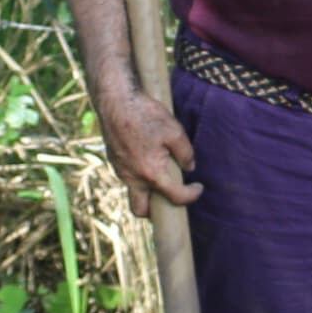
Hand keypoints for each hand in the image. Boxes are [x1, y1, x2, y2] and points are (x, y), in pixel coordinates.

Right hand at [95, 88, 199, 215]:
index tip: (198, 188)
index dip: (191, 196)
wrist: (115, 100)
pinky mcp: (113, 160)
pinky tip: (146, 158)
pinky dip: (138, 176)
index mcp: (151, 173)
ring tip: (160, 174)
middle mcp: (132, 177)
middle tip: (169, 198)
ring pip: (133, 192)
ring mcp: (120, 170)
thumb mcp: (174, 131)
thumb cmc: (145, 114)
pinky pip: (127, 177)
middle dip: (155, 212)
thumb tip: (189, 167)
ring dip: (146, 191)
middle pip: (141, 210)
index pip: (175, 197)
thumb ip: (185, 152)